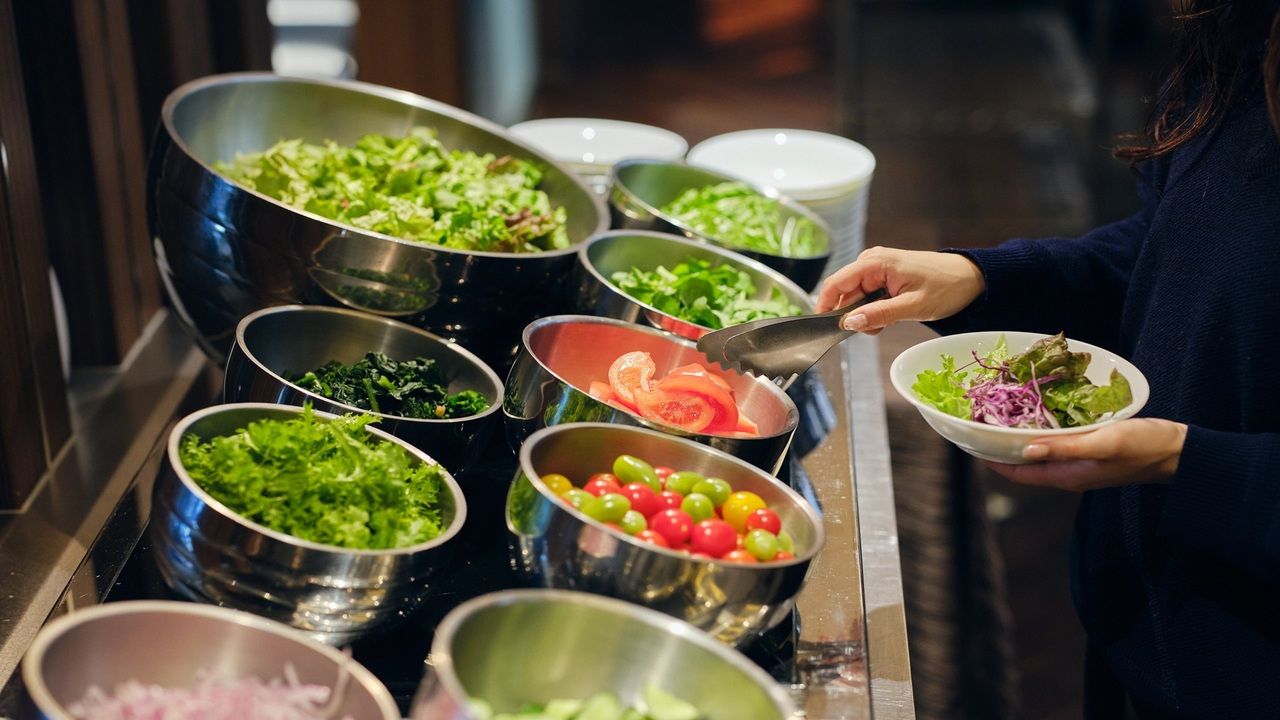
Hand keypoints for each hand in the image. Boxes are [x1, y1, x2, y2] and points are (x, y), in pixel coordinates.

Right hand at [815, 247, 985, 334]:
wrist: (970, 278)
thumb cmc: (946, 287)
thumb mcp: (912, 306)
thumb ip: (879, 315)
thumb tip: (849, 323)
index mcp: (875, 263)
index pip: (836, 283)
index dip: (825, 305)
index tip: (825, 328)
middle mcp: (871, 262)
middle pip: (844, 293)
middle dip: (853, 315)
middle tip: (875, 329)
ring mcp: (877, 269)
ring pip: (855, 298)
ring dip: (866, 315)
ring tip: (889, 322)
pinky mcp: (883, 277)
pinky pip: (867, 297)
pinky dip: (874, 311)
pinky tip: (891, 316)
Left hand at [983, 419, 1188, 490]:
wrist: (1179, 451)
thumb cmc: (1144, 447)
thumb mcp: (1104, 443)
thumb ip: (1065, 448)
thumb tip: (1025, 451)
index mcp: (1066, 476)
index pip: (1016, 473)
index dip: (990, 460)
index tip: (967, 441)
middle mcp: (1066, 473)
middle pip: (1022, 463)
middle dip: (998, 447)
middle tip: (976, 421)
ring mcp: (1077, 463)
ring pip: (1037, 452)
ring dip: (1016, 437)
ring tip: (995, 415)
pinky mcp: (1088, 451)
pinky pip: (1054, 444)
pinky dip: (1039, 430)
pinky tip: (1034, 413)